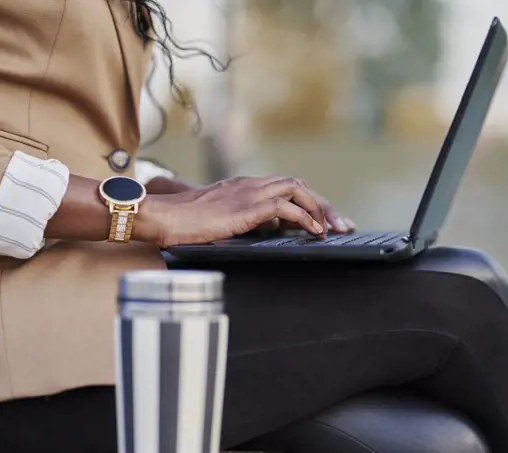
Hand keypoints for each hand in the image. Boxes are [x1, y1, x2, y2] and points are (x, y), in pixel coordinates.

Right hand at [146, 176, 353, 246]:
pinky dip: (306, 219)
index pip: (288, 187)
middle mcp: (252, 184)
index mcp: (246, 187)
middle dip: (324, 205)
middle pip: (299, 185)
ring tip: (330, 230)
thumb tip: (271, 228)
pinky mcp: (248, 206)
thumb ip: (247, 219)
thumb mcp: (222, 219)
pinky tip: (314, 232)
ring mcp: (250, 192)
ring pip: (298, 190)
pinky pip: (287, 207)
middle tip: (342, 225)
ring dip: (320, 209)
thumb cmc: (186, 222)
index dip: (311, 203)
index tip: (326, 221)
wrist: (165, 216)